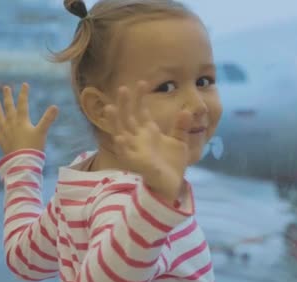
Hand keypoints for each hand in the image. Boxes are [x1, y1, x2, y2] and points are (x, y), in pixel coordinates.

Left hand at [0, 83, 58, 154]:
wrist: (21, 162)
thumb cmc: (33, 147)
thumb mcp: (42, 132)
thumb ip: (48, 119)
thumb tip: (56, 106)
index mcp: (22, 121)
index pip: (23, 104)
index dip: (24, 94)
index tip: (24, 84)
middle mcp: (11, 124)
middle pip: (9, 108)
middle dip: (8, 97)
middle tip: (6, 88)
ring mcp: (5, 132)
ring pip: (0, 118)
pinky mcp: (2, 141)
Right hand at [107, 81, 191, 201]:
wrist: (172, 184)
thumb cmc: (172, 163)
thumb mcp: (180, 141)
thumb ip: (181, 126)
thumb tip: (187, 111)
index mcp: (148, 131)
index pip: (140, 110)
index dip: (139, 97)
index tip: (142, 82)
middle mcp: (139, 138)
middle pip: (128, 118)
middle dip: (125, 104)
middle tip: (123, 88)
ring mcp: (136, 150)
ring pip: (121, 133)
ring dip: (115, 122)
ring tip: (110, 108)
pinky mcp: (138, 164)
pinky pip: (127, 155)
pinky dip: (123, 147)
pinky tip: (120, 138)